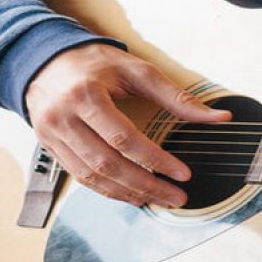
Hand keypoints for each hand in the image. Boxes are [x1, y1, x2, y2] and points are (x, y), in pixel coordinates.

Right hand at [24, 43, 230, 207]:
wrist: (44, 61)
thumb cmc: (92, 64)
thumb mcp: (135, 70)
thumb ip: (175, 95)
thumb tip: (217, 118)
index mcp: (85, 95)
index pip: (123, 138)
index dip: (155, 159)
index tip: (182, 174)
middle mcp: (63, 117)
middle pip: (106, 163)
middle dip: (144, 185)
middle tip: (174, 197)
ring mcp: (51, 134)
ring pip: (90, 175)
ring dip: (125, 192)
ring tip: (154, 199)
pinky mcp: (47, 146)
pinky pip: (77, 176)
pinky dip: (104, 189)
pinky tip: (127, 193)